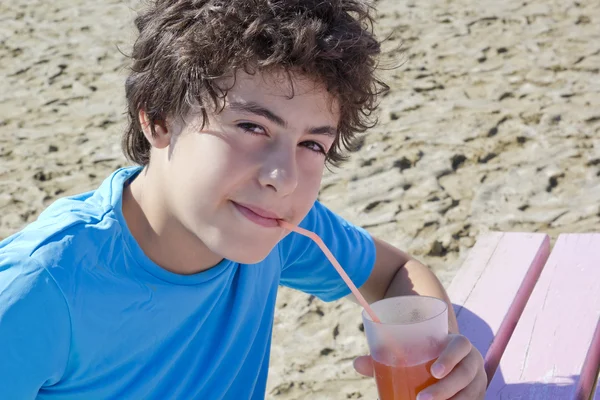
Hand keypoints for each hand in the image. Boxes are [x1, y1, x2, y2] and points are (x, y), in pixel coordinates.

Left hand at [354, 334, 486, 398]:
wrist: (448, 360)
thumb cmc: (425, 353)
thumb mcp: (411, 351)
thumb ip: (386, 355)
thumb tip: (358, 363)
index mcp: (458, 343)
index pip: (461, 346)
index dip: (450, 357)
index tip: (434, 371)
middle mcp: (472, 361)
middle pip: (465, 374)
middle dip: (445, 389)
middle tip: (422, 399)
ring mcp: (477, 381)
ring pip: (470, 394)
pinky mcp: (476, 396)